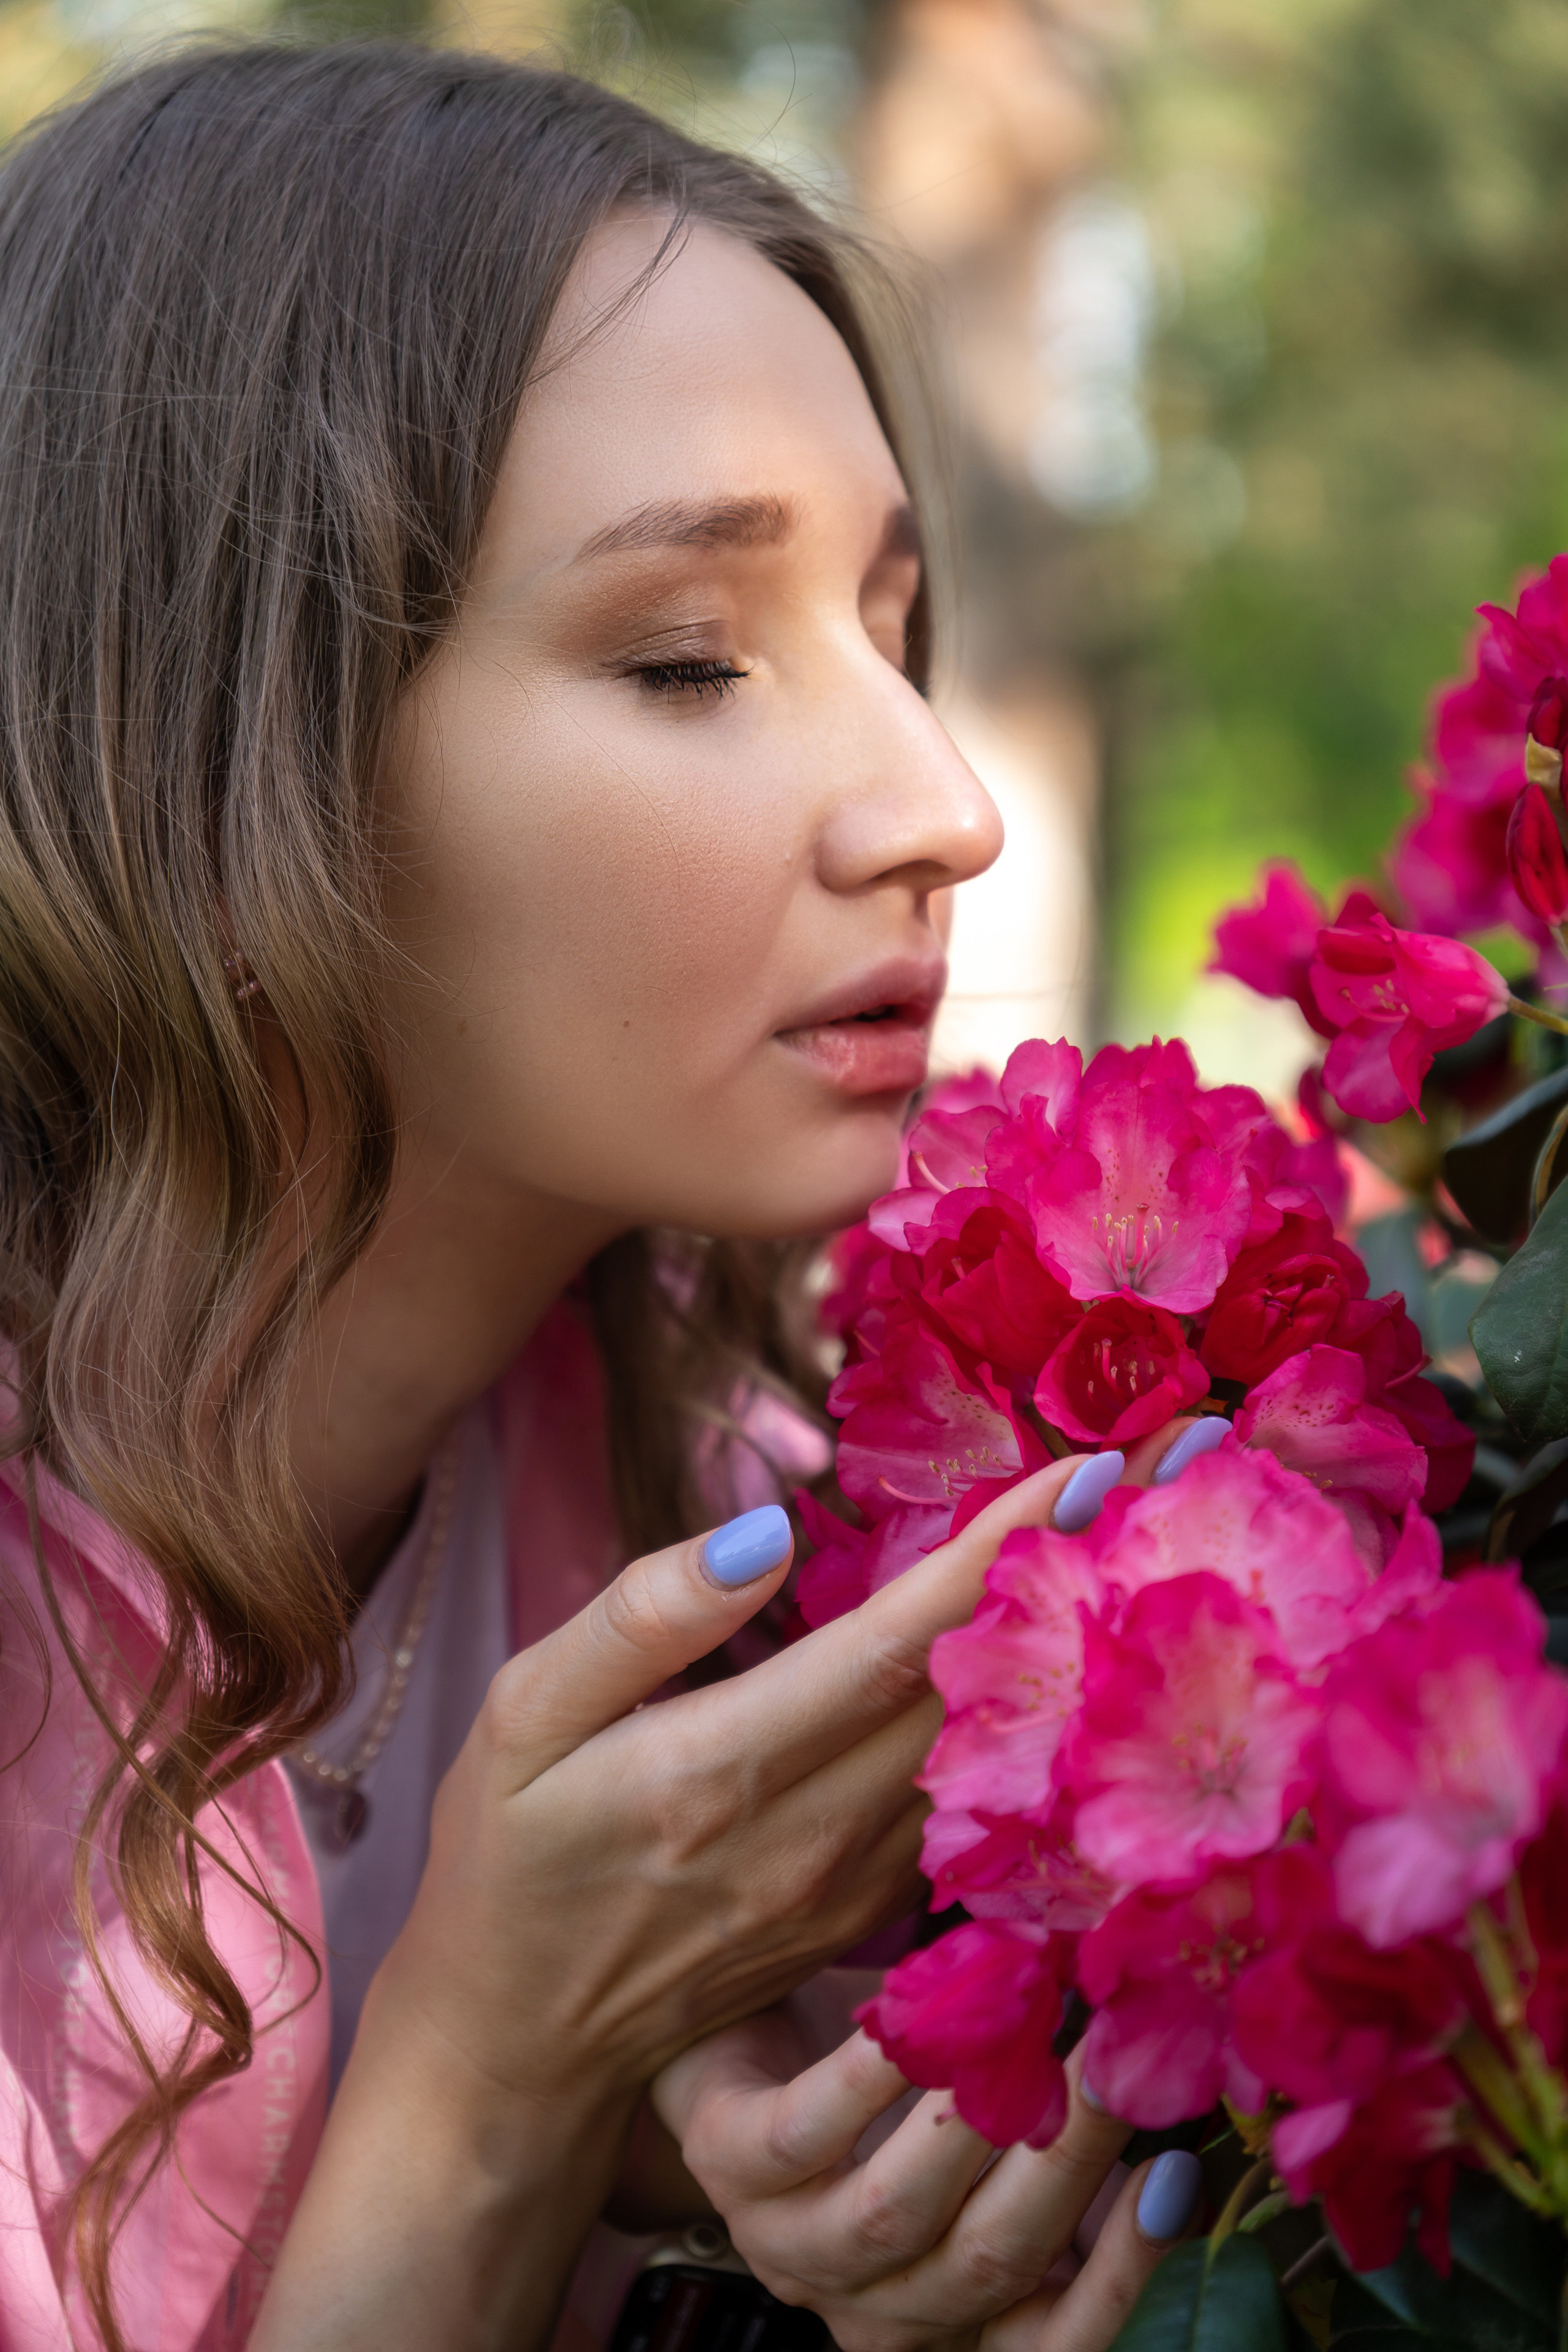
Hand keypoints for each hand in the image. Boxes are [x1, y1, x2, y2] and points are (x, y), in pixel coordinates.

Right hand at [367, 1452, 1135, 2118]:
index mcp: (726, 1766)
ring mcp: (853, 1885)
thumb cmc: (506, 1858)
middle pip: (984, 1684)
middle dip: (1090, 1564)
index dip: (1008, 1548)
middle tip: (1192, 1455)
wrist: (516, 2045)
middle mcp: (814, 1833)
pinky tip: (1090, 1654)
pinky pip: (971, 1801)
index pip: (902, 1639)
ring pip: (998, 1748)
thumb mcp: (521, 1715)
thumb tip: (769, 1528)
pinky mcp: (866, 1914)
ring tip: (1172, 1531)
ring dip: (1087, 1641)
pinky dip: (1038, 1721)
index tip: (1104, 1463)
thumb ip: (642, 1615)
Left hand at [655, 1986, 1195, 2351]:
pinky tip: (923, 2011)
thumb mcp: (979, 2137)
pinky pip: (807, 2129)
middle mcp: (868, 2306)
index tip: (1178, 2173)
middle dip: (1065, 2160)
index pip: (1047, 2348)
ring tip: (1036, 2023)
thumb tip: (1172, 2112)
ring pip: (898, 2210)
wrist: (733, 2021)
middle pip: (987, 2264)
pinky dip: (871, 2077)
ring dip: (976, 2119)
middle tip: (1122, 2060)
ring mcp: (785, 2242)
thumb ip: (1060, 2155)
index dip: (1120, 2280)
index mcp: (941, 2317)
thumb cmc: (879, 2089)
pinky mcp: (726, 2160)